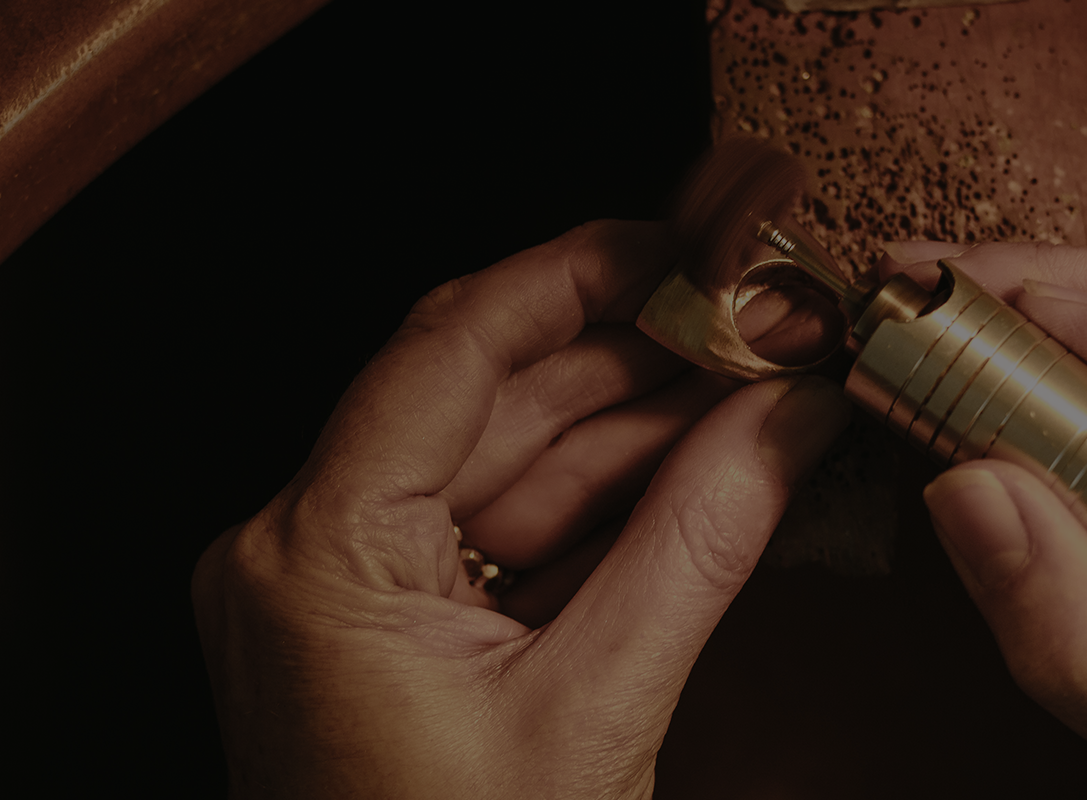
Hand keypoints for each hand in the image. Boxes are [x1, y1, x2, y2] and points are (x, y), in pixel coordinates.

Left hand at [190, 220, 850, 797]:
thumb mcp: (600, 713)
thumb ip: (699, 543)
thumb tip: (786, 418)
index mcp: (314, 556)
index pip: (447, 350)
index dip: (578, 275)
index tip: (681, 236)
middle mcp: (300, 552)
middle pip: (480, 398)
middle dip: (630, 354)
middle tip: (752, 319)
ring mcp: (340, 590)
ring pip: (499, 461)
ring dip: (627, 422)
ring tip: (749, 383)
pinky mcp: (388, 628)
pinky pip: (498, 531)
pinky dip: (596, 500)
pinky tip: (694, 460)